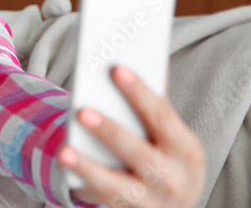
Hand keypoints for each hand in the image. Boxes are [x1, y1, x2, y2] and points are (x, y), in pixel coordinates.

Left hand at [58, 66, 204, 207]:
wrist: (175, 206)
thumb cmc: (168, 156)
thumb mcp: (171, 134)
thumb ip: (155, 102)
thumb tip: (150, 58)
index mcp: (186, 150)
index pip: (161, 116)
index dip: (139, 92)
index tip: (116, 68)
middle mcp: (174, 180)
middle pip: (139, 154)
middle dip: (111, 132)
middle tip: (83, 111)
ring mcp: (151, 202)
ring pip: (117, 187)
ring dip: (89, 168)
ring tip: (64, 150)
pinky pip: (103, 200)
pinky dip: (83, 184)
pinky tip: (63, 168)